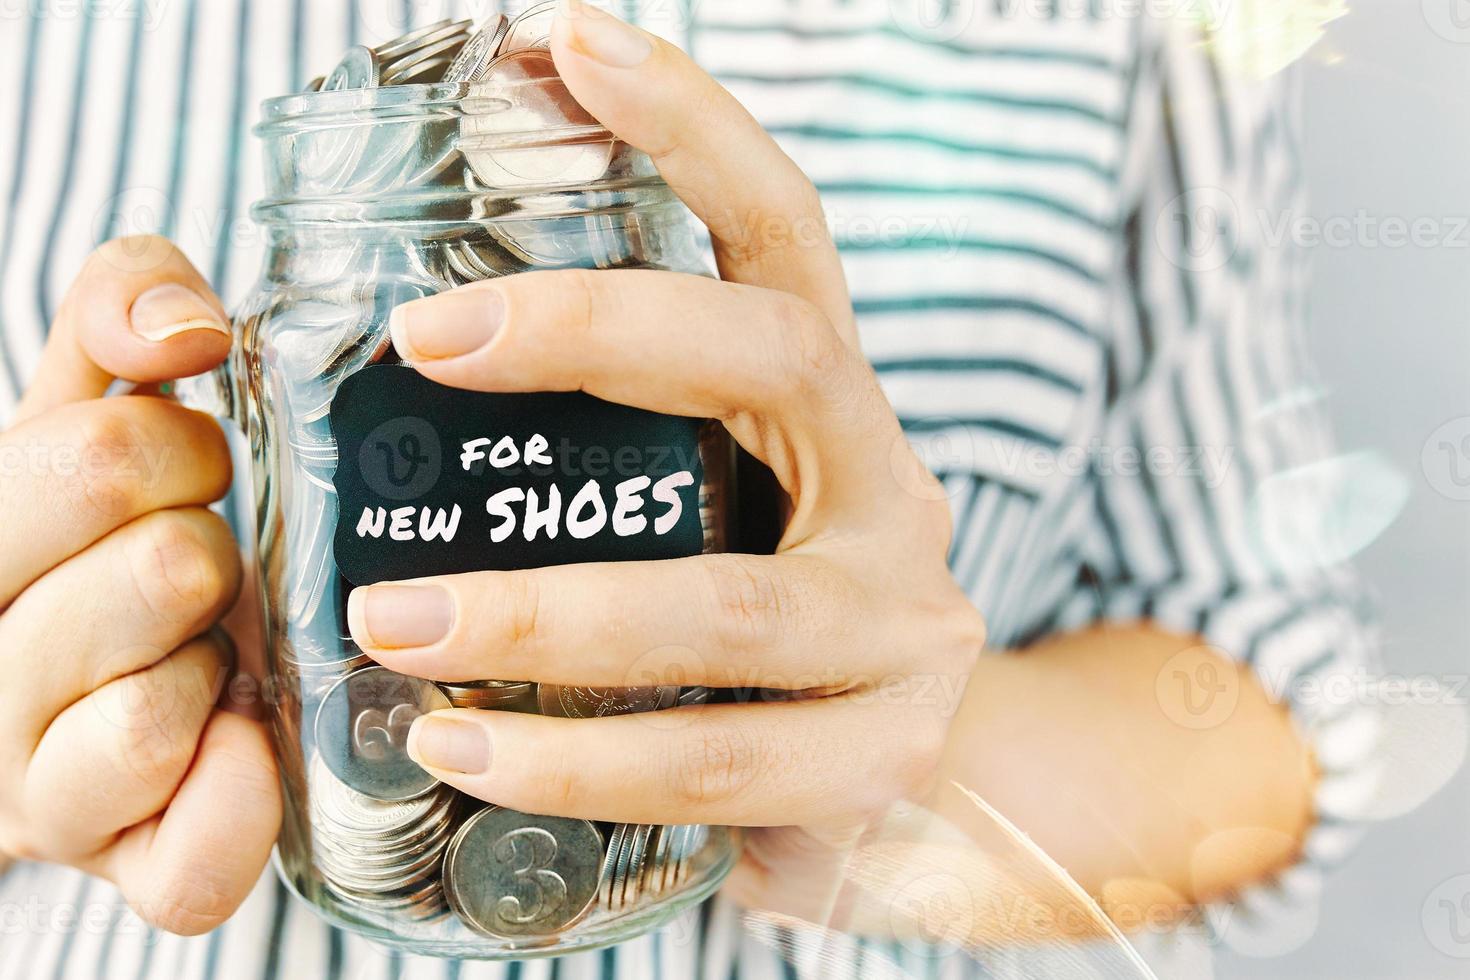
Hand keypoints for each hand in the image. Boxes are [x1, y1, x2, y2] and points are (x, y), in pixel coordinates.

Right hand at [0, 237, 279, 934]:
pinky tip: (240, 743)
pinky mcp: (125, 870)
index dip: (179, 446)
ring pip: (156, 715)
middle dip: (211, 542)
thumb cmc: (94, 530)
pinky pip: (187, 865)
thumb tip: (184, 325)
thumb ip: (117, 309)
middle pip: (163, 568)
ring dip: (217, 663)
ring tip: (202, 652)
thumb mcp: (87, 396)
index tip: (182, 464)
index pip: (99, 455)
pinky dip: (233, 805)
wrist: (79, 675)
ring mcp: (41, 792)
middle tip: (198, 558)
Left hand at [345, 3, 984, 921]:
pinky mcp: (884, 760)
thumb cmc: (760, 644)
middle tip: (430, 334)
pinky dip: (579, 763)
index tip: (566, 43)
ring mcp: (906, 630)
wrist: (918, 797)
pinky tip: (466, 758)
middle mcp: (892, 495)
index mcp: (837, 414)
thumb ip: (617, 460)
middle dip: (598, 327)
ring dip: (548, 612)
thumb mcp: (712, 521)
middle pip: (776, 362)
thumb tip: (403, 380)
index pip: (786, 239)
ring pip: (730, 605)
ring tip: (398, 622)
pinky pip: (717, 761)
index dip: (694, 131)